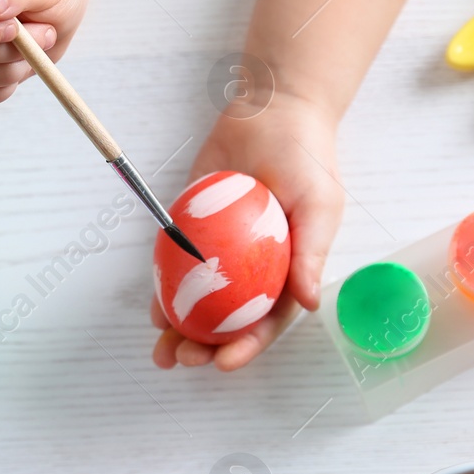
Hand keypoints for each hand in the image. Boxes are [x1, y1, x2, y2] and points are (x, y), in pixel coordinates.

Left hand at [152, 96, 345, 370]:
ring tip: (160, 348)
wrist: (272, 111)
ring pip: (198, 303)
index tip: (225, 363)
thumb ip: (313, 254)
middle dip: (205, 347)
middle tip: (182, 358)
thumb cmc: (306, 158)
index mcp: (288, 272)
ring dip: (179, 329)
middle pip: (228, 321)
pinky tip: (152, 309)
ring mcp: (221, 253)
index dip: (247, 347)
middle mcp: (253, 270)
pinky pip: (176, 267)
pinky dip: (164, 291)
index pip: (267, 321)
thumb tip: (309, 305)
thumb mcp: (320, 205)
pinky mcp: (193, 230)